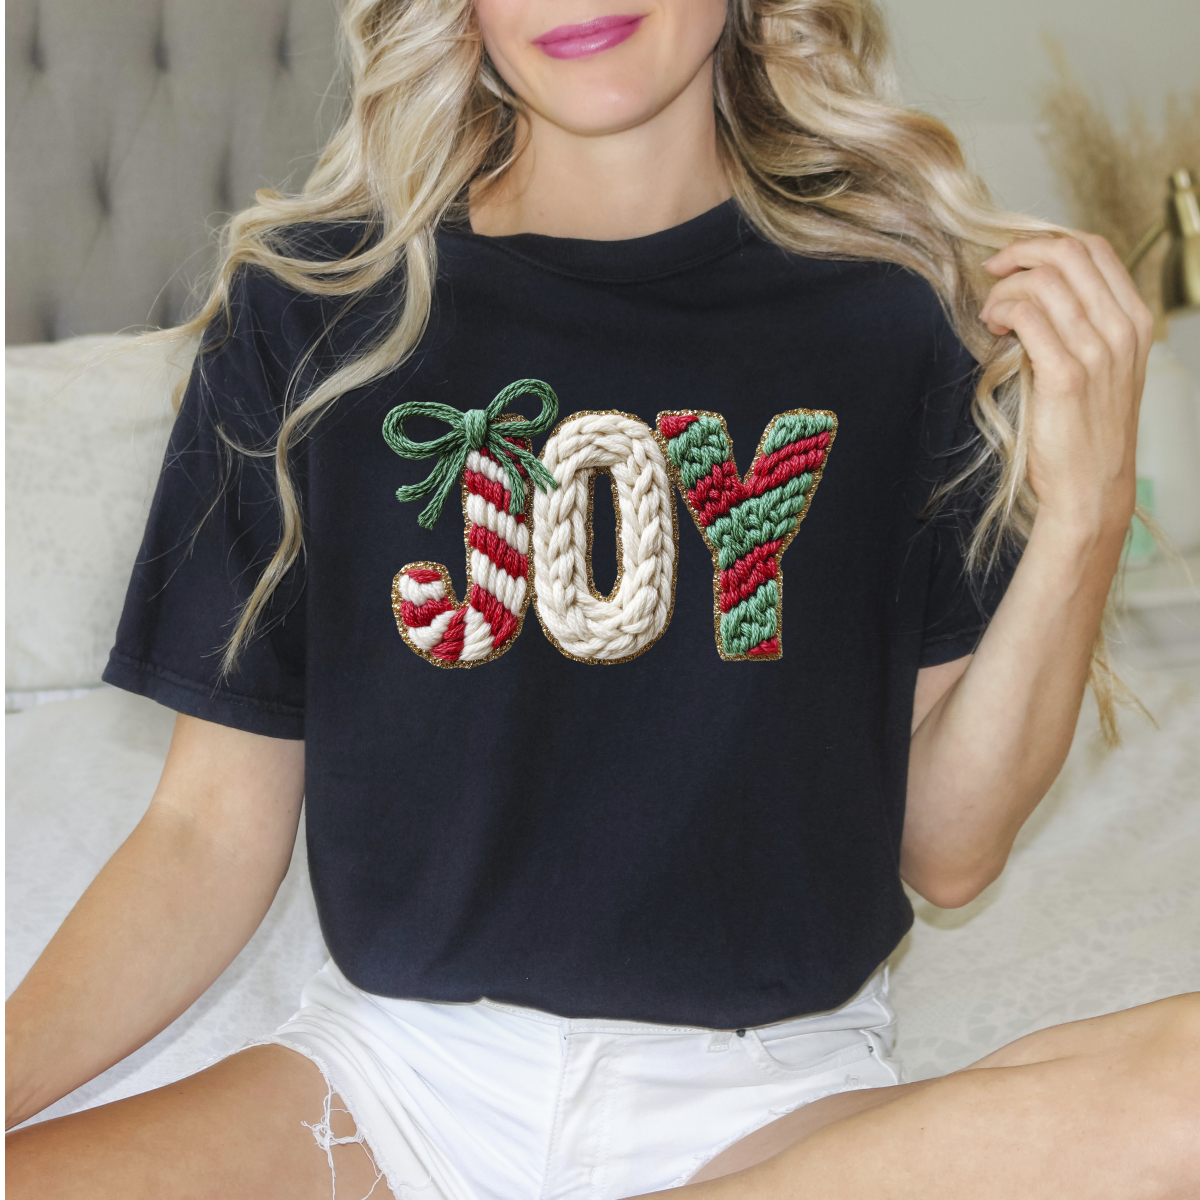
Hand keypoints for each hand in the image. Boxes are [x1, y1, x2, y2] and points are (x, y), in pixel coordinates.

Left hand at [979, 234, 1153, 538]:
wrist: (1089, 487)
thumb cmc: (1084, 430)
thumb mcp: (1098, 367)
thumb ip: (1079, 325)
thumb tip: (1033, 289)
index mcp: (1134, 320)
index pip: (1093, 248)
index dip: (1045, 242)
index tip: (1013, 259)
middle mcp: (1122, 330)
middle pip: (1068, 253)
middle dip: (1019, 254)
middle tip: (992, 275)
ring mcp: (1098, 352)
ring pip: (1043, 281)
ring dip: (1004, 289)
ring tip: (990, 315)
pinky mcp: (1066, 376)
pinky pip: (1027, 317)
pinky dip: (1002, 312)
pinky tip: (993, 330)